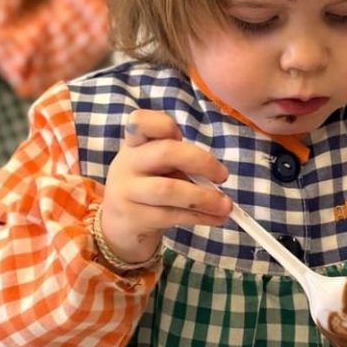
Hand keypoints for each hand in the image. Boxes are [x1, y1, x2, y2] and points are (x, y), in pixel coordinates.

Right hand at [100, 110, 232, 264]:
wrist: (120, 224)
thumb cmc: (147, 187)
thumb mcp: (156, 168)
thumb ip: (180, 163)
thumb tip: (217, 176)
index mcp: (135, 143)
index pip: (141, 122)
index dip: (163, 125)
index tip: (182, 136)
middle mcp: (128, 163)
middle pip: (165, 152)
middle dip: (202, 162)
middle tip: (223, 175)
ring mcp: (127, 191)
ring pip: (168, 189)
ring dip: (204, 198)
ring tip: (226, 205)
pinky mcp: (134, 217)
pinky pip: (171, 215)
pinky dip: (200, 216)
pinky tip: (215, 218)